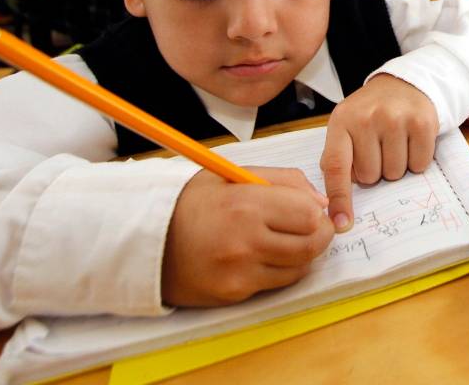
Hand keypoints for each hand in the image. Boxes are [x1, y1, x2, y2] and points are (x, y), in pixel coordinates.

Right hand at [162, 167, 333, 306]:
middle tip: (311, 228)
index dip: (317, 212)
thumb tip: (321, 202)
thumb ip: (283, 181)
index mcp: (246, 204)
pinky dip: (279, 270)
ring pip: (299, 268)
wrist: (147, 240)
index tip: (312, 209)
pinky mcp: (235, 293)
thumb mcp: (234, 175)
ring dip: (301, 254)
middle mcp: (246, 241)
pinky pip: (276, 283)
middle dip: (319, 235)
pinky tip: (263, 256)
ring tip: (283, 240)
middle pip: (312, 245)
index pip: (309, 214)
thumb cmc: (193, 203)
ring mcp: (241, 272)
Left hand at [320, 74, 438, 230]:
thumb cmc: (370, 113)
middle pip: (371, 176)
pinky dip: (416, 160)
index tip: (342, 223)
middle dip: (375, 171)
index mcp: (341, 121)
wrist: (404, 83)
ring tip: (394, 143)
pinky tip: (411, 141)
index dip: (339, 198)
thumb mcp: (345, 126)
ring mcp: (395, 119)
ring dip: (396, 166)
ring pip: (395, 173)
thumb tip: (334, 206)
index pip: (336, 167)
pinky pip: (419, 165)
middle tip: (379, 149)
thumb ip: (336, 159)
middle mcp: (367, 118)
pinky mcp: (422, 122)